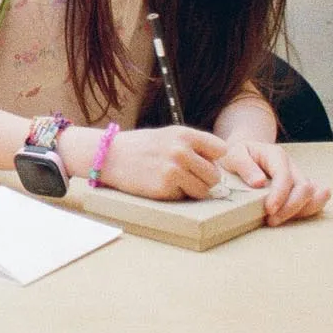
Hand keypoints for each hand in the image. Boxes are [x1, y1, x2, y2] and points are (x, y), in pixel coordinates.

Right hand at [99, 126, 228, 199]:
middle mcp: (181, 151)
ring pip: (203, 190)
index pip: (221, 150)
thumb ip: (194, 146)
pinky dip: (176, 194)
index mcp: (185, 134)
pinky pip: (185, 197)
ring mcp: (173, 170)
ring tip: (174, 180)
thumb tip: (218, 169)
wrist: (111, 156)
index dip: (212, 158)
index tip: (201, 161)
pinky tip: (161, 184)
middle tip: (185, 175)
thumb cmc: (143, 146)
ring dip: (192, 189)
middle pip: (215, 175)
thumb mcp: (169, 135)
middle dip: (203, 178)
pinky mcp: (164, 188)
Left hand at [220, 140, 330, 224]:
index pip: (284, 176)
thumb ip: (244, 165)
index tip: (269, 210)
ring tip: (279, 220)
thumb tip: (259, 182)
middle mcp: (291, 166)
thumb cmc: (239, 155)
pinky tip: (296, 216)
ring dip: (300, 211)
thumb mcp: (234, 154)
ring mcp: (298, 177)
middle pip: (304, 188)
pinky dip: (310, 209)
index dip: (280, 195)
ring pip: (312, 195)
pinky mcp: (300, 188)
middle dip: (291, 208)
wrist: (245, 154)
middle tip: (272, 220)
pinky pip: (315, 199)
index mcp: (276, 155)